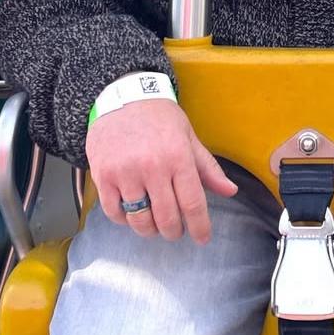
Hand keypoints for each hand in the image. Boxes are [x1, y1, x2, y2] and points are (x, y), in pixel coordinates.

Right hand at [85, 97, 236, 243]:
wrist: (122, 96)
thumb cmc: (159, 117)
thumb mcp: (188, 137)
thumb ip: (208, 168)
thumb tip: (230, 191)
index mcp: (178, 157)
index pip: (192, 203)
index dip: (200, 227)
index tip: (202, 238)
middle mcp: (152, 167)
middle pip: (166, 218)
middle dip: (174, 231)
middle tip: (175, 230)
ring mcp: (125, 173)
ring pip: (140, 220)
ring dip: (150, 229)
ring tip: (154, 224)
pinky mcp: (103, 176)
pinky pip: (114, 213)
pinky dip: (124, 220)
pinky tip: (132, 213)